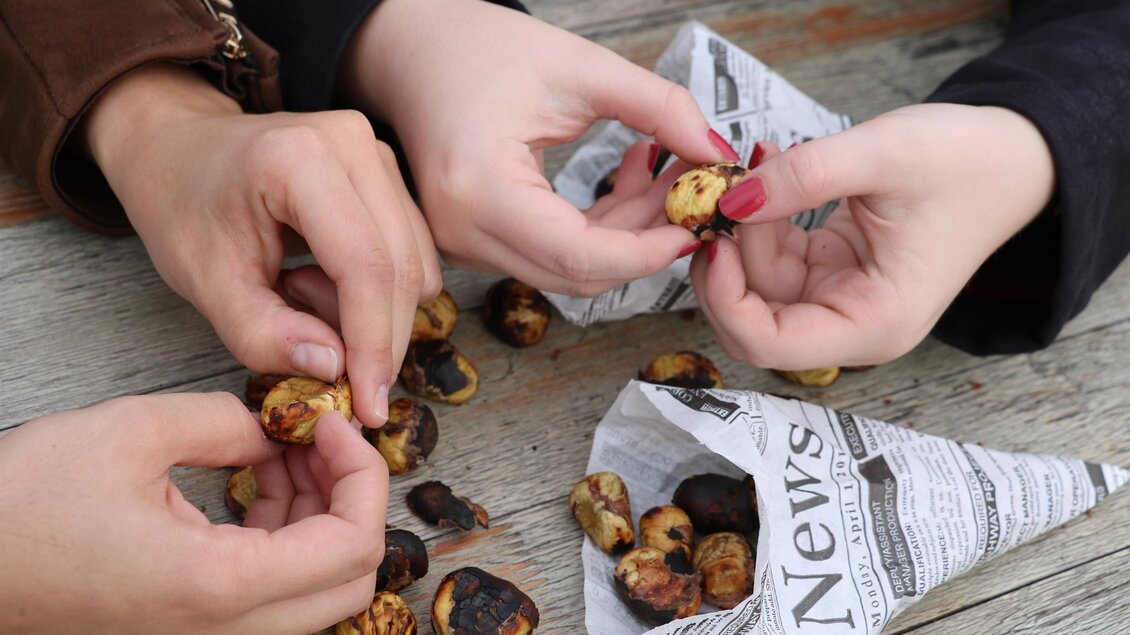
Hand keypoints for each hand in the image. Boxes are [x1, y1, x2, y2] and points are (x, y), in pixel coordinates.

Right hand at [0, 393, 385, 633]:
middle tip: (319, 436)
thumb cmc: (22, 509)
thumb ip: (225, 421)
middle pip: (350, 579)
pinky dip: (286, 532)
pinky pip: (275, 589)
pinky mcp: (194, 626)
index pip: (353, 546)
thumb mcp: (131, 432)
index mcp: (219, 587)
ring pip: (317, 587)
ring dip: (319, 512)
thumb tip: (275, 430)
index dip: (361, 474)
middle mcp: (225, 630)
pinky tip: (258, 476)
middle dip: (350, 497)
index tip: (329, 423)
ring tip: (284, 446)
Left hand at [83, 64, 441, 425]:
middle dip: (380, 343)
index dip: (373, 343)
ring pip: (417, 266)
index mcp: (298, 160)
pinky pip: (413, 254)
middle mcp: (353, 146)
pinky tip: (322, 280)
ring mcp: (378, 156)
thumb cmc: (182, 205)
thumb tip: (332, 368)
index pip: (365, 264)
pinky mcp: (390, 174)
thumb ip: (263, 334)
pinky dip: (379, 292)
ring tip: (301, 298)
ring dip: (376, 315)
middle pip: (401, 268)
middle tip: (335, 379)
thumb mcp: (204, 281)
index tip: (368, 406)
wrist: (180, 146)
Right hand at [341, 0, 735, 295]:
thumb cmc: (476, 48)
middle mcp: (463, 232)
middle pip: (578, 275)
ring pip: (568, 270)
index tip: (699, 222)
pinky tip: (628, 179)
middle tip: (692, 193)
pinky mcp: (473, 240)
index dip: (649, 250)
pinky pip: (549, 255)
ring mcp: (463, 244)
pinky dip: (597, 229)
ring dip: (626, 233)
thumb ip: (658, 106)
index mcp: (480, 189)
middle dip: (645, 241)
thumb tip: (717, 154)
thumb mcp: (579, 66)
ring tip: (665, 172)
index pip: (581, 257)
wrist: (410, 49)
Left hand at [691, 104, 1055, 367]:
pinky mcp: (828, 272)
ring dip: (742, 230)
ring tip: (759, 163)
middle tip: (718, 194)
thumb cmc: (967, 163)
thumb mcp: (884, 154)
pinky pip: (772, 259)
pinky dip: (760, 220)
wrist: (1013, 157)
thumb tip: (731, 200)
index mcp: (874, 323)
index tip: (715, 239)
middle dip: (727, 263)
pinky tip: (770, 170)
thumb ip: (803, 178)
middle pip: (752, 320)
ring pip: (755, 285)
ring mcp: (838, 300)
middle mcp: (852, 325)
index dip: (725, 300)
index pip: (769, 344)